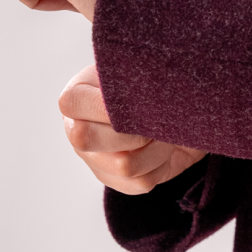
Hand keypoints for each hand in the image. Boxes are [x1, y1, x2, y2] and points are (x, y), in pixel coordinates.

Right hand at [59, 64, 207, 193]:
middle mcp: (78, 128)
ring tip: (166, 129)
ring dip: (156, 146)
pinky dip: (162, 163)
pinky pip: (140, 182)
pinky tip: (165, 147)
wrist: (181, 105)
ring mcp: (95, 159)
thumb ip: (131, 77)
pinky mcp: (117, 181)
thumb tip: (138, 94)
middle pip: (87, 138)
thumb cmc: (157, 80)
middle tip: (156, 117)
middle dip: (133, 128)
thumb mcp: (142, 68)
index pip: (70, 102)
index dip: (104, 106)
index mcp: (79, 94)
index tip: (137, 100)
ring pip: (122, 164)